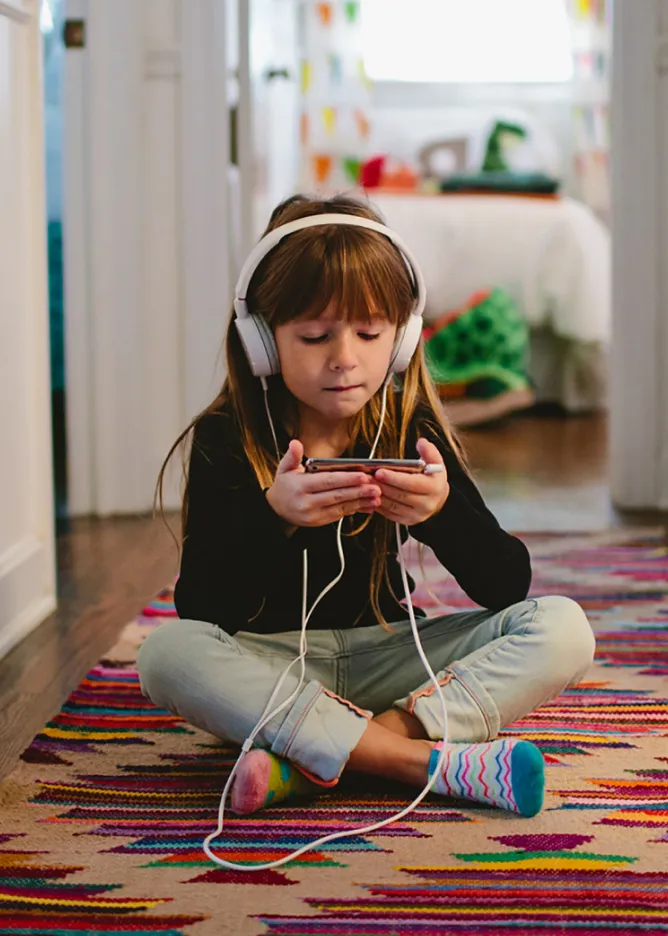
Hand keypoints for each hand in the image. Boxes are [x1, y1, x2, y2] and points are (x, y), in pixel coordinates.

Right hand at [265, 440, 381, 527]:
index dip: (346, 479)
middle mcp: (307, 502)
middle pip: (337, 495)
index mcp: (300, 486)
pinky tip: (367, 505)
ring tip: (376, 497)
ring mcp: (313, 514)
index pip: (327, 481)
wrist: (276, 510)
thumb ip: (292, 455)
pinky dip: (355, 509)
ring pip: (341, 507)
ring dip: (361, 502)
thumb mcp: (284, 468)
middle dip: (359, 491)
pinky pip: (340, 515)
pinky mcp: (319, 522)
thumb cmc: (285, 486)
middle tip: (376, 486)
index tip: (362, 475)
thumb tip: (295, 443)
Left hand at [372, 438, 448, 524]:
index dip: (394, 478)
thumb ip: (429, 451)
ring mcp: (417, 515)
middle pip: (399, 495)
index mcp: (434, 488)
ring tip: (365, 484)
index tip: (379, 471)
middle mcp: (427, 504)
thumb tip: (421, 442)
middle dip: (381, 486)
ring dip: (377, 495)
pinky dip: (378, 504)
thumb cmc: (432, 477)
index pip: (411, 483)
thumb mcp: (435, 462)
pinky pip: (390, 513)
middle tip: (366, 477)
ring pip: (392, 505)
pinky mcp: (408, 521)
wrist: (438, 498)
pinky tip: (370, 495)